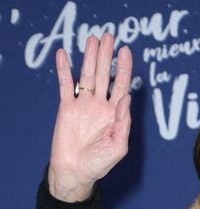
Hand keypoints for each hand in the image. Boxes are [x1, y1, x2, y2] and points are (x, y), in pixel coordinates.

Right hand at [48, 33, 132, 201]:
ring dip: (90, 57)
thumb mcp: (118, 147)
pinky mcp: (67, 107)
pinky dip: (65, 69)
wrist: (75, 172)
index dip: (124, 69)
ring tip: (93, 39)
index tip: (125, 51)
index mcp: (115, 114)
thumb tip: (126, 98)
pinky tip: (65, 54)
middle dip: (107, 56)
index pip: (121, 86)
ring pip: (87, 75)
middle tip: (109, 36)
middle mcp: (100, 106)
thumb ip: (123, 122)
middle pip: (105, 75)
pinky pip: (66, 84)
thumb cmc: (99, 164)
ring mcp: (83, 105)